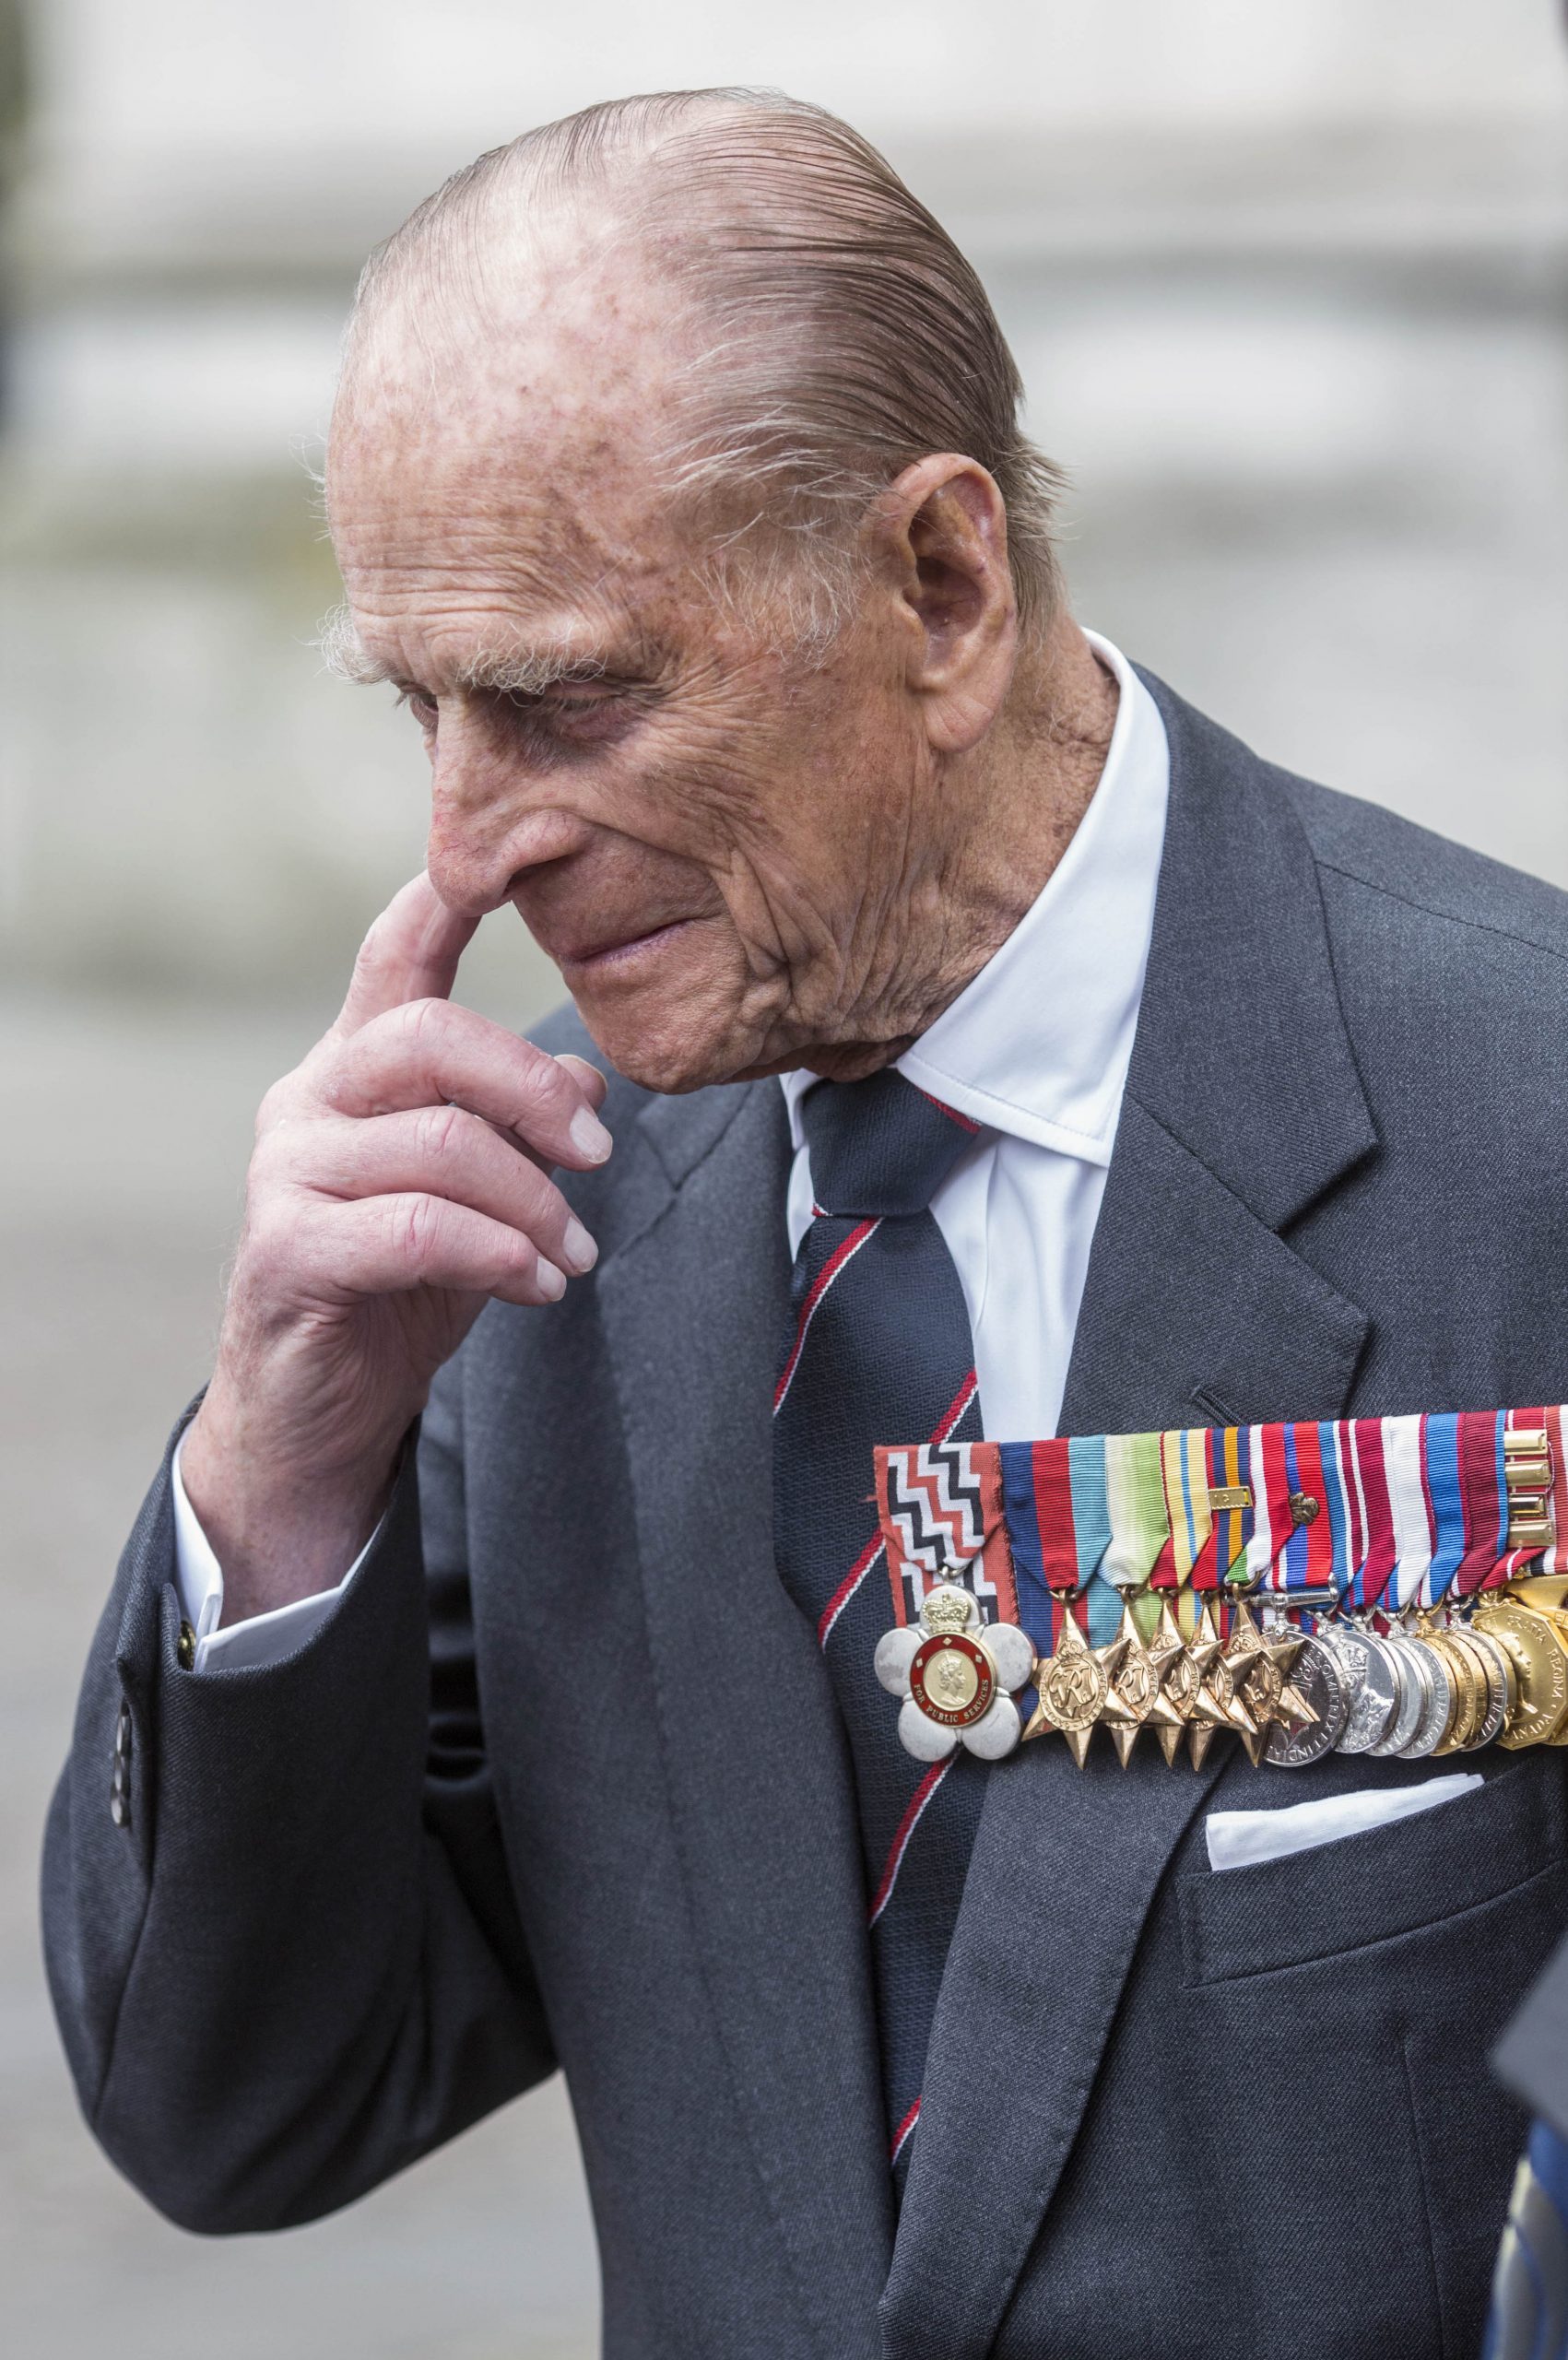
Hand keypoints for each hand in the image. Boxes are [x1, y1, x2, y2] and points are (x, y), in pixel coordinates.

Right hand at [180, 875, 611, 1620]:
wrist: (319, 1414)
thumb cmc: (401, 1288)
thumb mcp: (477, 1194)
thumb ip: (517, 1130)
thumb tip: (589, 1082)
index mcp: (355, 1067)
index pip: (393, 955)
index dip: (441, 899)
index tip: (500, 859)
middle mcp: (308, 1099)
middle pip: (430, 1040)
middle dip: (535, 1094)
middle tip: (599, 1161)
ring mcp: (287, 1172)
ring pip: (441, 1145)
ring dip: (535, 1204)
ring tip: (573, 1255)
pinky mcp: (287, 1249)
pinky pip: (419, 1228)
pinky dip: (499, 1254)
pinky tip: (537, 1284)